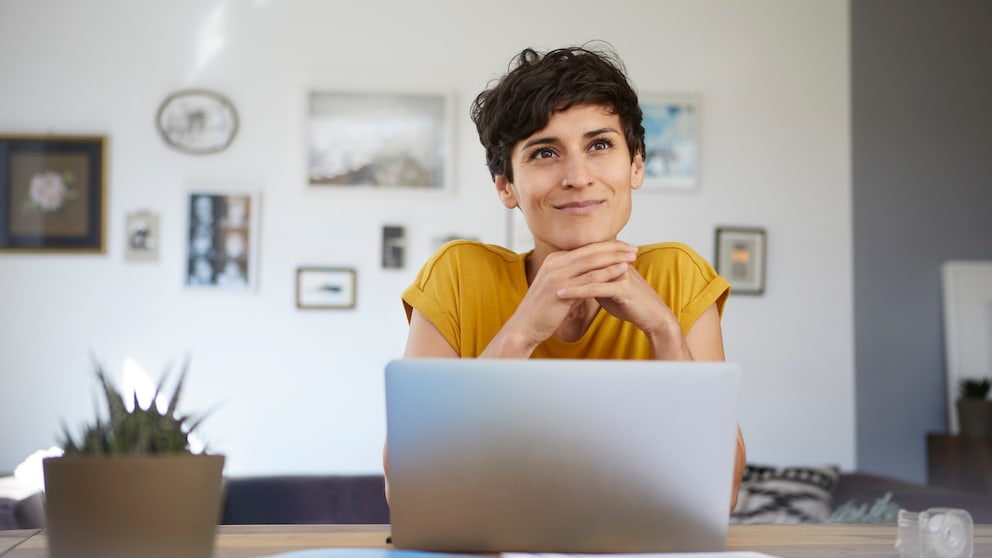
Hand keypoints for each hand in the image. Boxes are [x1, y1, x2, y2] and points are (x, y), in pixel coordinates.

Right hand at [491, 241, 637, 353]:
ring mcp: (557, 275)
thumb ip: (572, 277)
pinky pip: (590, 278)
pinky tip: (623, 271)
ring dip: (615, 258)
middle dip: (615, 248)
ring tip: (633, 257)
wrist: (525, 326)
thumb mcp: (558, 287)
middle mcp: (555, 263)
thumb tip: (590, 274)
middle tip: (633, 248)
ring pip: (592, 262)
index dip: (607, 246)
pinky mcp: (561, 289)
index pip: (585, 248)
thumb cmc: (543, 310)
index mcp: (554, 259)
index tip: (624, 247)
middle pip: (591, 251)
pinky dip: (608, 273)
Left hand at [555, 251, 684, 353]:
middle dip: (563, 266)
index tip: (547, 266)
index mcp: (614, 261)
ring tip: (546, 282)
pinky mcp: (623, 288)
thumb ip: (595, 281)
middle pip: (586, 260)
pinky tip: (561, 295)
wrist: (652, 316)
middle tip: (541, 271)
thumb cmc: (630, 304)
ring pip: (588, 273)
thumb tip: (579, 279)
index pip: (587, 255)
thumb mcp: (609, 290)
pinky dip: (576, 291)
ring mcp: (620, 273)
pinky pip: (594, 288)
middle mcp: (617, 263)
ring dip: (566, 277)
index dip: (568, 260)